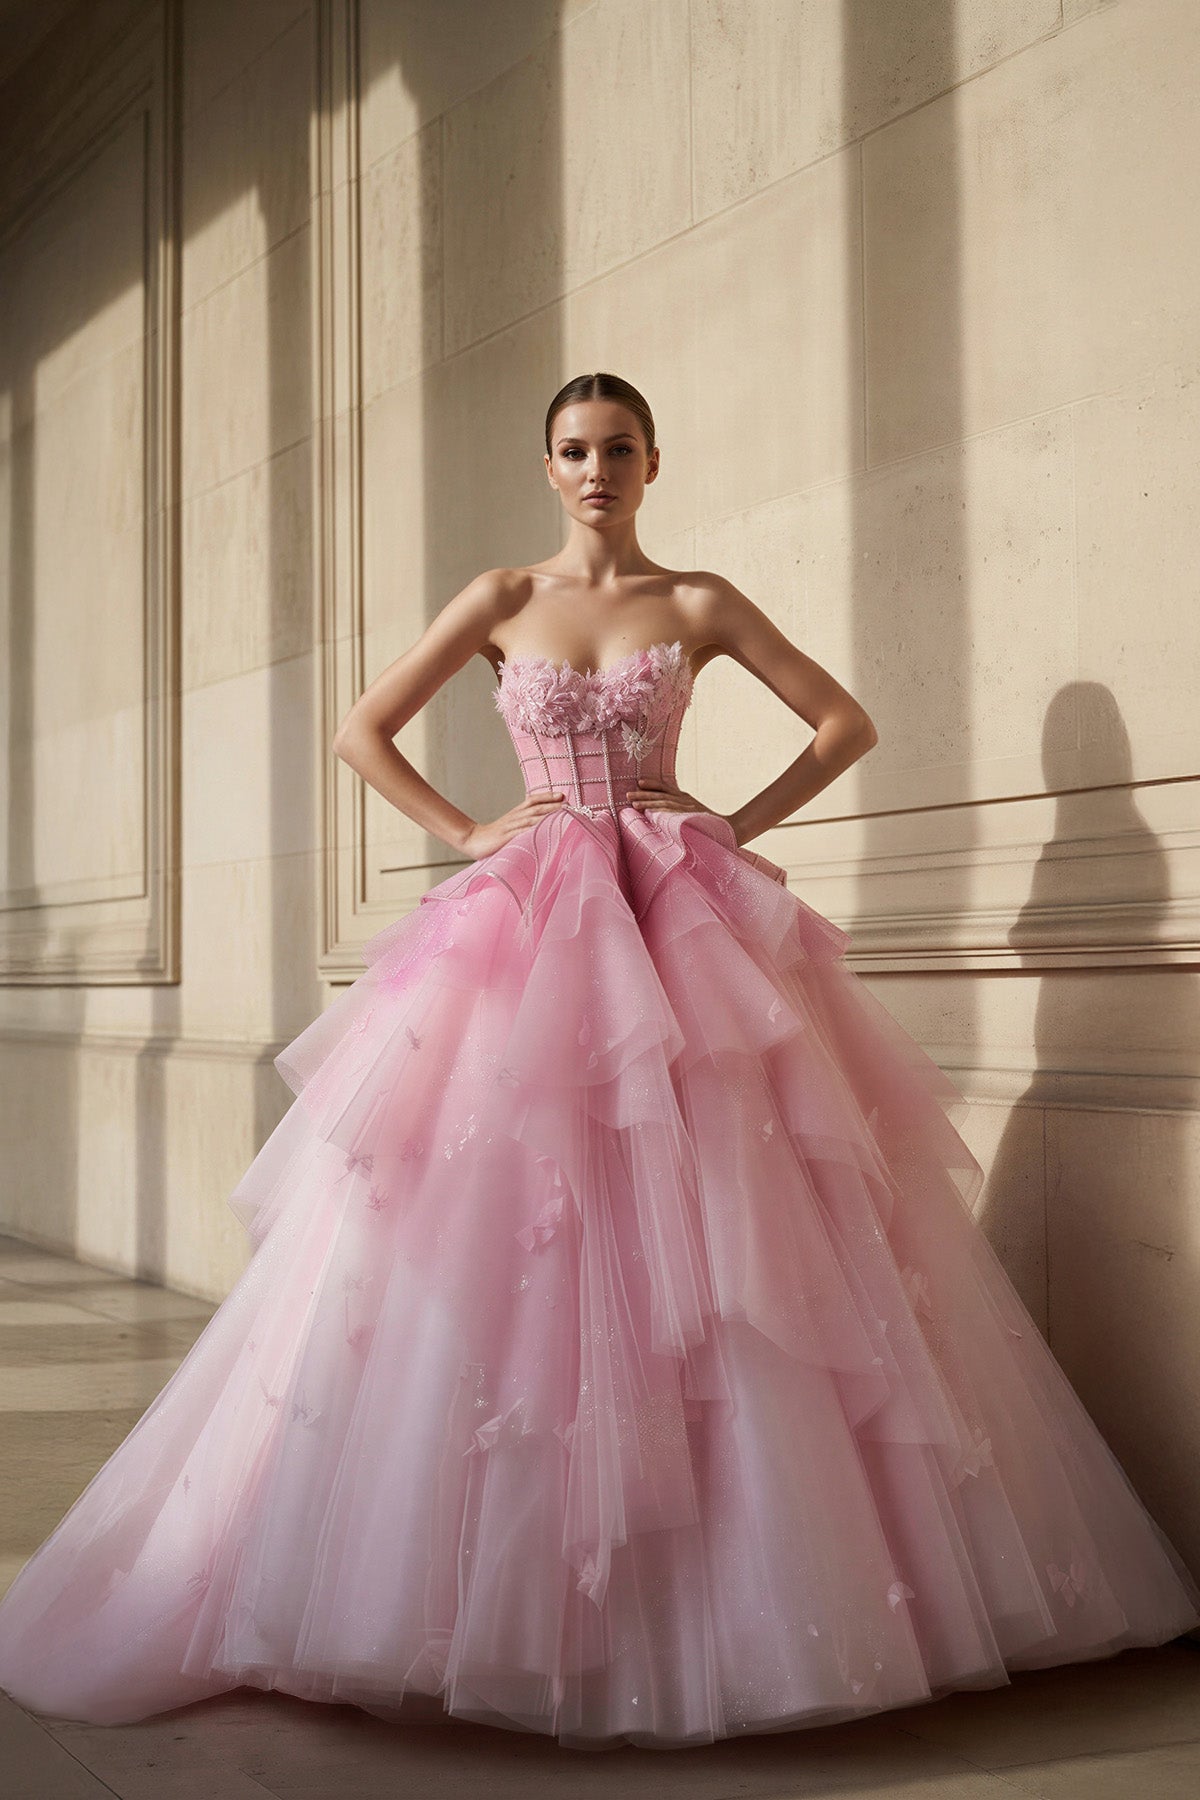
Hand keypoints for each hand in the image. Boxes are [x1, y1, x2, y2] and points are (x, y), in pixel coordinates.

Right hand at [461, 789, 565, 859]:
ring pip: (530, 818)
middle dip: (551, 805)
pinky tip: (543, 830)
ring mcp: (510, 827)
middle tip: (567, 803)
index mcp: (515, 814)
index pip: (532, 800)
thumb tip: (543, 825)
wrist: (472, 840)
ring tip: (560, 814)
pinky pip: (521, 832)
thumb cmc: (494, 837)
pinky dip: (533, 830)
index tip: (562, 795)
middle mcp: (514, 817)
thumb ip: (525, 825)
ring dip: (546, 815)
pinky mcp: (506, 838)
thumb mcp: (511, 827)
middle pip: (535, 808)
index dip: (547, 796)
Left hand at [623, 778, 737, 841]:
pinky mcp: (690, 816)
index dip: (652, 784)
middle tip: (627, 794)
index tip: (639, 782)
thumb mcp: (692, 814)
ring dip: (648, 802)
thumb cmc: (709, 825)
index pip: (666, 788)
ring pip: (664, 803)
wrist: (729, 829)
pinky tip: (650, 812)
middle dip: (644, 794)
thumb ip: (678, 812)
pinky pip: (673, 813)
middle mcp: (686, 801)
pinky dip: (661, 811)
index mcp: (685, 798)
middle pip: (661, 795)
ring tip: (633, 803)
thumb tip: (660, 814)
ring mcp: (688, 808)